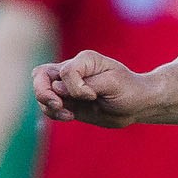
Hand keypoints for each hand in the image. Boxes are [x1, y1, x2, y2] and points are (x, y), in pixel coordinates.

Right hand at [32, 51, 152, 126]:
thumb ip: (85, 84)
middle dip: (43, 92)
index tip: (93, 95)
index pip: (65, 71)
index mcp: (84, 60)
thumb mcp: (113, 84)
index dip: (75, 87)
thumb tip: (57, 88)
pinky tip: (69, 117)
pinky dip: (53, 113)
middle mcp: (72, 70)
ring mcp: (67, 86)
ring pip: (41, 92)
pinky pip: (48, 106)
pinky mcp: (67, 101)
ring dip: (48, 106)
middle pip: (40, 75)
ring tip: (68, 115)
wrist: (137, 105)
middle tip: (58, 105)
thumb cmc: (129, 90)